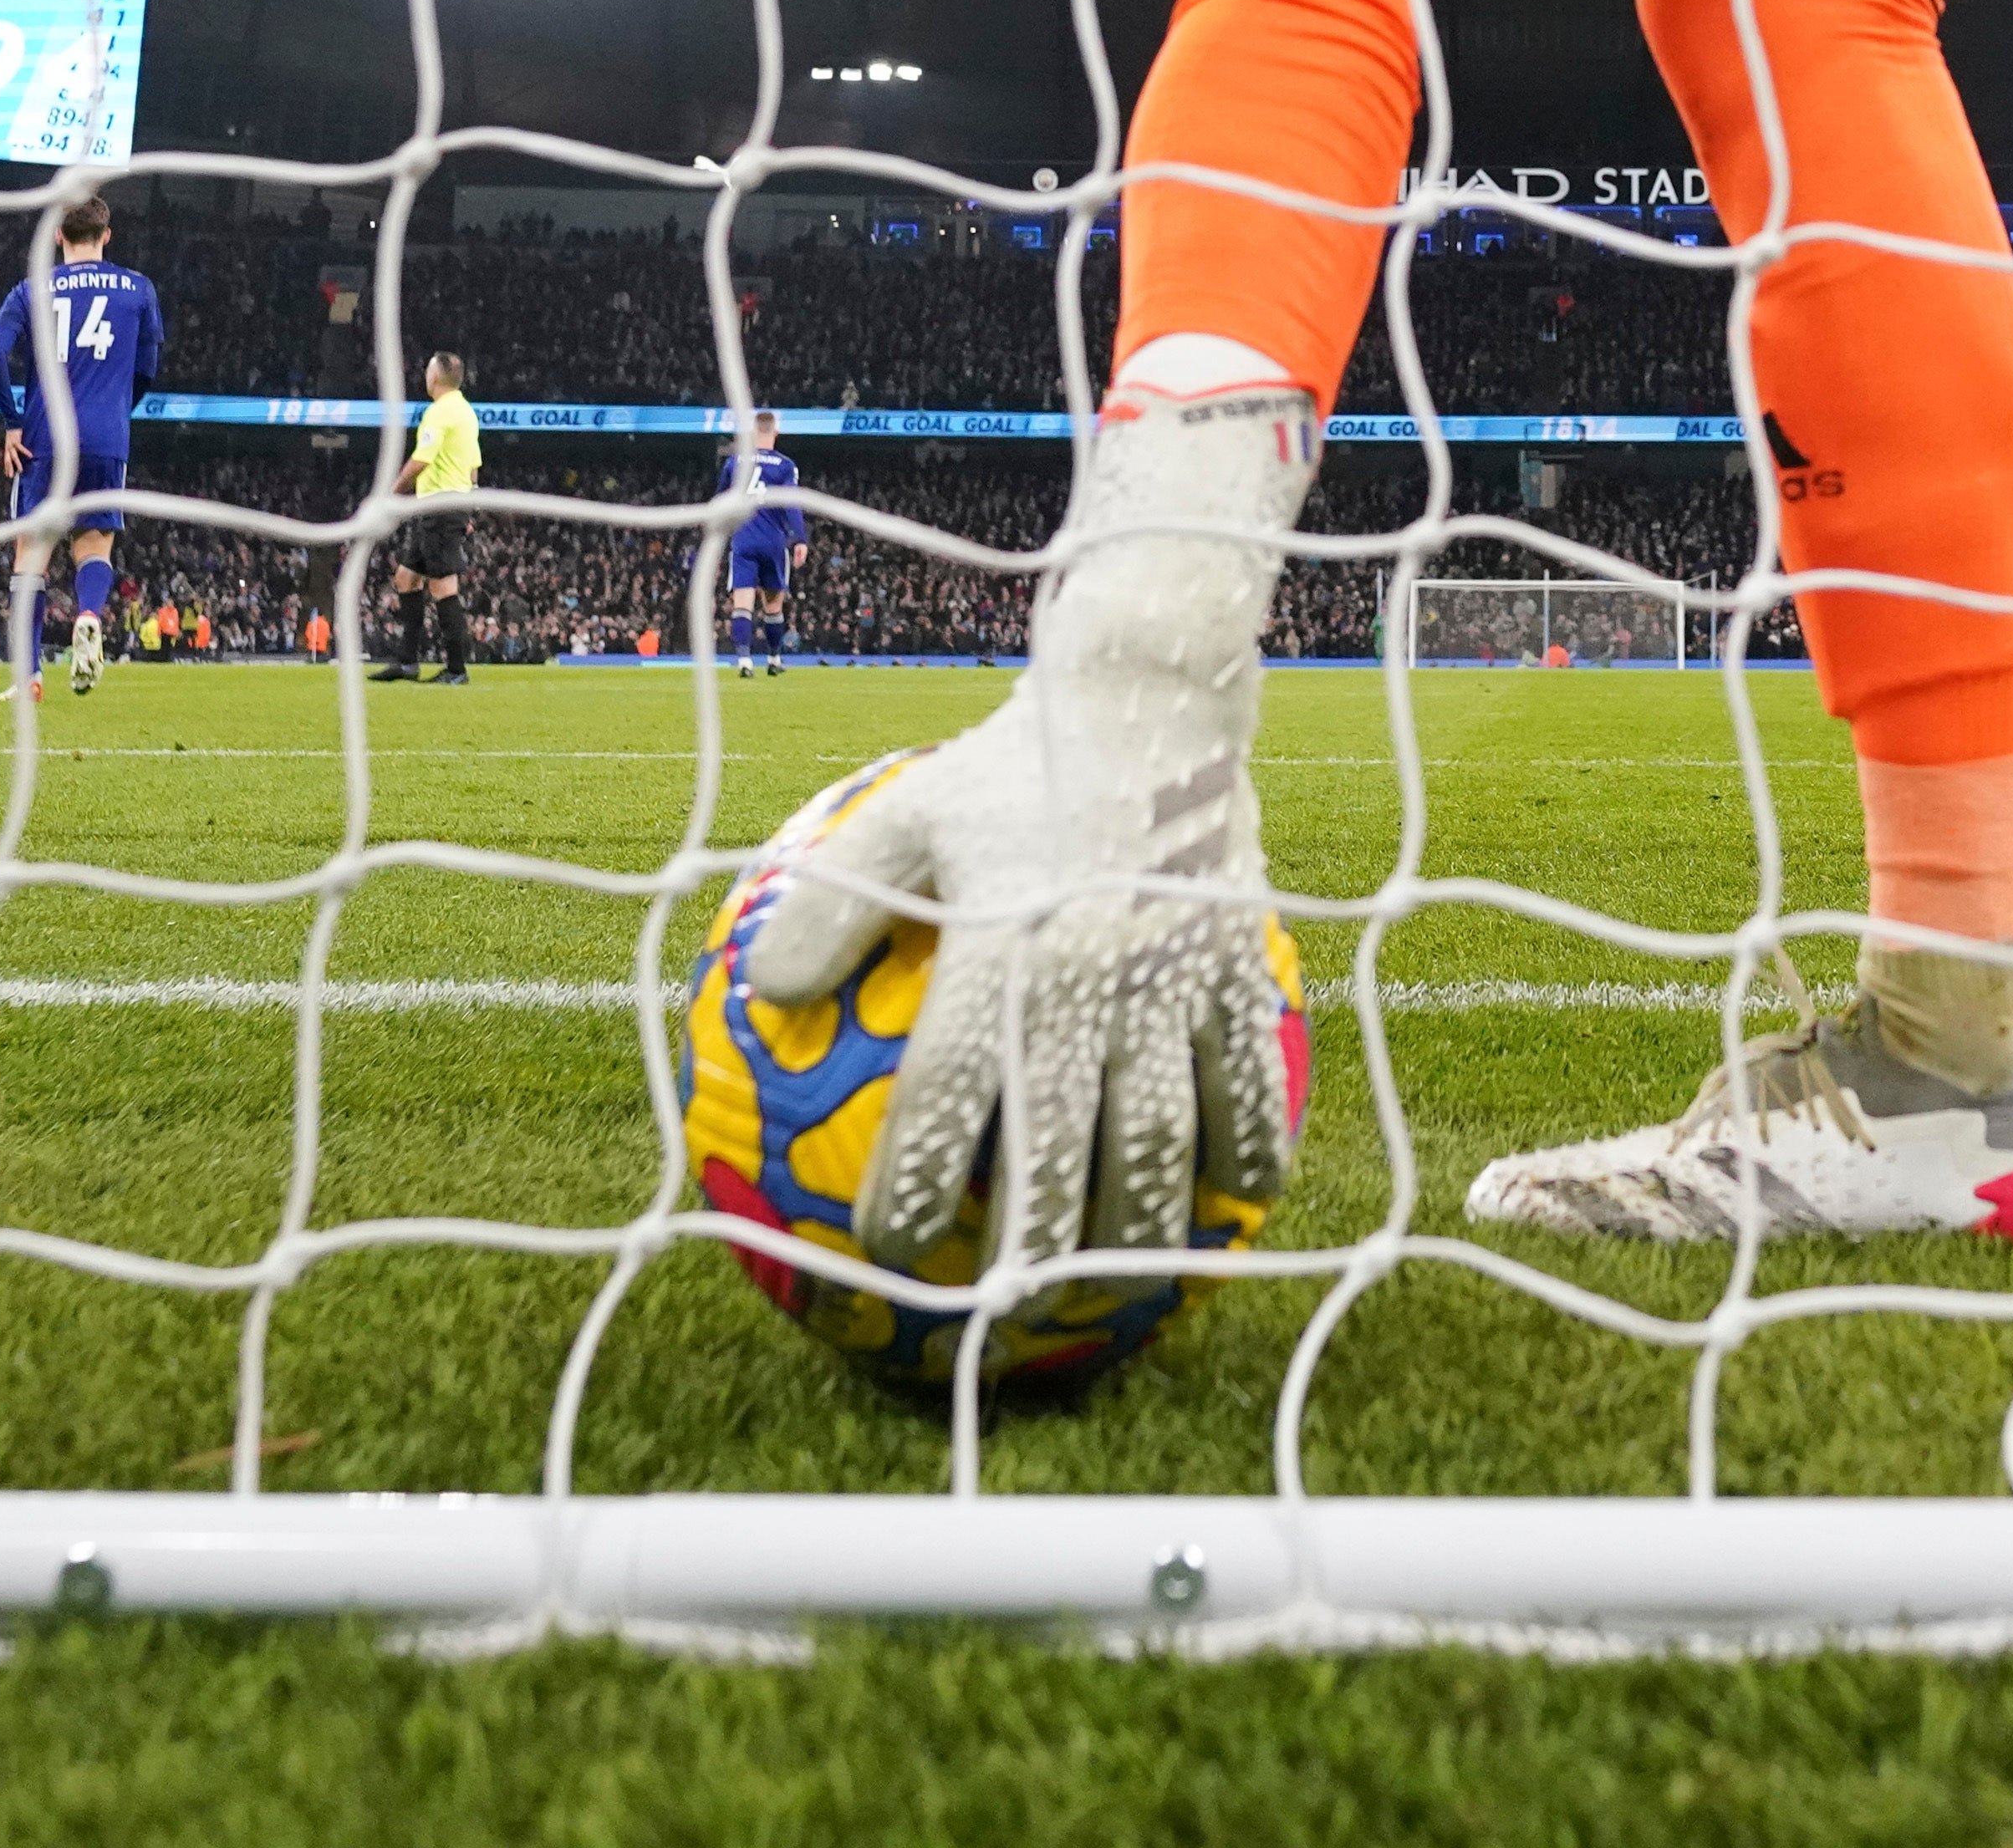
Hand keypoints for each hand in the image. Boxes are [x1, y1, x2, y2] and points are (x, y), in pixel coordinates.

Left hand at [0, 431, 28, 492]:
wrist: (12, 423)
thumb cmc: (14, 432)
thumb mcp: (12, 441)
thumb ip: (14, 448)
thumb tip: (18, 454)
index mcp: (7, 448)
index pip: (6, 460)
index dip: (6, 467)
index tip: (8, 474)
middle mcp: (8, 447)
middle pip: (7, 460)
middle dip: (9, 468)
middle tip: (11, 476)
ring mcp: (11, 444)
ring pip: (13, 456)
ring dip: (17, 464)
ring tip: (21, 470)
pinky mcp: (16, 440)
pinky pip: (21, 447)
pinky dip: (25, 452)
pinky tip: (30, 455)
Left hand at [735, 385, 1307, 1283]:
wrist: (1153, 697)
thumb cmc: (1015, 763)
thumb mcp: (908, 814)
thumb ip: (835, 906)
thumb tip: (764, 994)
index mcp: (1000, 951)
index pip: (945, 1105)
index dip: (911, 1195)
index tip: (887, 1252)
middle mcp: (1090, 982)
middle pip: (1062, 1161)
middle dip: (1032, 1259)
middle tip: (1003, 1315)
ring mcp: (1174, 983)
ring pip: (1162, 1149)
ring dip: (1133, 1236)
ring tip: (1107, 1288)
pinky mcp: (1238, 973)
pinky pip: (1248, 1091)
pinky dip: (1240, 1159)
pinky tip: (1225, 1204)